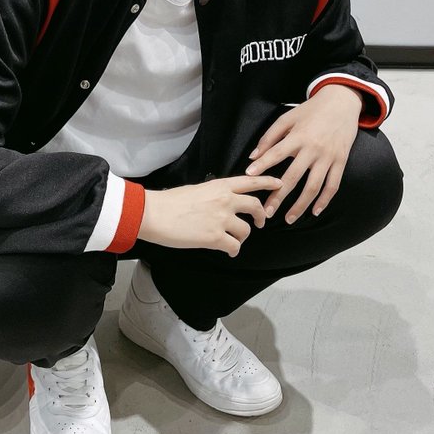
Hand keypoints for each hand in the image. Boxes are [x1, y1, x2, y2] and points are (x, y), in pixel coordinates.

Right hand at [139, 174, 282, 257]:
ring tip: (232, 240)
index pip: (251, 182)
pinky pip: (234, 247)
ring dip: (241, 237)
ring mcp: (221, 219)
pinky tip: (228, 252)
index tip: (279, 184)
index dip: (268, 182)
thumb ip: (213, 194)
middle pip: (255, 206)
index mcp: (219, 186)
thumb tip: (220, 202)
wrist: (154, 213)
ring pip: (246, 230)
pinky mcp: (215, 238)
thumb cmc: (169, 202)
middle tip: (260, 222)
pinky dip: (233, 251)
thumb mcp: (196, 189)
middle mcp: (225, 200)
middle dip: (261, 215)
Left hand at [244, 85, 362, 222]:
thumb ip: (270, 136)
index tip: (249, 177)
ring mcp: (328, 157)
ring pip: (314, 187)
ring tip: (289, 218)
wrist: (342, 102)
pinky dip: (325, 200)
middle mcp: (313, 148)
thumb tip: (253, 156)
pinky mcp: (341, 161)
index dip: (262, 165)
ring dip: (301, 205)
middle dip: (278, 196)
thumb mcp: (288, 117)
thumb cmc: (311, 110)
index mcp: (298, 136)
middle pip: (293, 177)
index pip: (276, 153)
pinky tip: (315, 211)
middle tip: (267, 213)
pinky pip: (333, 185)